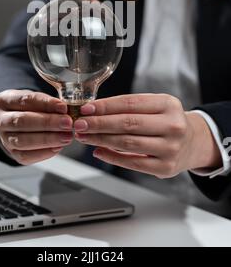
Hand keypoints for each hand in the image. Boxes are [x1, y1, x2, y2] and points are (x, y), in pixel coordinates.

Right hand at [0, 90, 72, 164]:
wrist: (22, 121)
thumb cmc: (31, 107)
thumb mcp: (37, 98)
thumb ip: (48, 103)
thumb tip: (64, 110)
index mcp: (3, 100)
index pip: (24, 100)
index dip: (45, 104)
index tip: (63, 107)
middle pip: (21, 121)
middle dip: (47, 123)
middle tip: (67, 123)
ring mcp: (3, 138)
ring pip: (23, 141)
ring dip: (48, 139)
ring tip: (66, 136)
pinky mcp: (11, 153)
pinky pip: (26, 156)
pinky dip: (44, 152)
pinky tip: (58, 146)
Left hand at [74, 94, 221, 178]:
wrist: (193, 143)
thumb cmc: (166, 121)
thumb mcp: (155, 106)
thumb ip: (129, 107)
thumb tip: (94, 111)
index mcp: (168, 104)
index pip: (130, 103)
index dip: (105, 106)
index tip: (86, 108)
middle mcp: (172, 126)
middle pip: (127, 123)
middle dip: (99, 123)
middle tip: (79, 123)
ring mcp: (170, 148)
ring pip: (127, 143)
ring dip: (101, 139)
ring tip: (84, 136)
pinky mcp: (165, 168)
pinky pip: (132, 162)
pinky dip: (111, 157)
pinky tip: (97, 150)